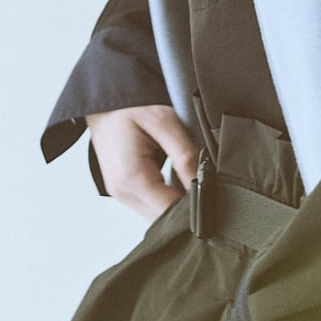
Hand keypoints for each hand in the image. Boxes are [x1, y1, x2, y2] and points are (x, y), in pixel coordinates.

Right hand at [84, 104, 199, 221]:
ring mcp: (120, 193)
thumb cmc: (129, 105)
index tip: (217, 199)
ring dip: (176, 205)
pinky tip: (178, 184)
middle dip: (187, 210)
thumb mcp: (164, 121)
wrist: (103, 100)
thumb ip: (186, 155)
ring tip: (194, 185)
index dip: (196, 209)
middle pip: (163, 220)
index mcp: (131, 177)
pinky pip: (149, 206)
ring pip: (156, 216)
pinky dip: (165, 199)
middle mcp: (122, 191)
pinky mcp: (123, 190)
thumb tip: (204, 183)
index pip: (170, 211)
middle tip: (210, 191)